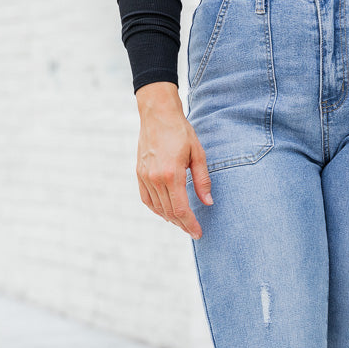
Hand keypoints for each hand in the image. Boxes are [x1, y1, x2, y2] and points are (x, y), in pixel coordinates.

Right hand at [135, 82, 212, 239]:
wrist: (157, 114)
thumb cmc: (180, 132)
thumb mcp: (198, 154)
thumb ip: (203, 180)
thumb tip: (208, 202)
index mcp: (171, 174)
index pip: (181, 209)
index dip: (190, 224)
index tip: (198, 233)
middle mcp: (156, 178)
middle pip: (170, 212)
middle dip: (183, 225)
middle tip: (193, 231)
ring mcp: (145, 176)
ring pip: (158, 208)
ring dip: (171, 219)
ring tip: (183, 223)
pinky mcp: (139, 173)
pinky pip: (147, 199)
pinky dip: (157, 209)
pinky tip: (166, 212)